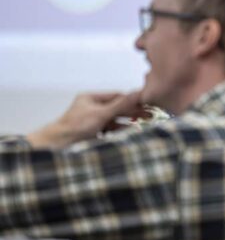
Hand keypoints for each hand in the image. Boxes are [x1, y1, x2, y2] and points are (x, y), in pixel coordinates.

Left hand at [27, 91, 141, 147]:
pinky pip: (110, 129)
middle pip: (117, 108)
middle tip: (150, 115)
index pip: (117, 96)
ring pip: (115, 119)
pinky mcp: (93, 132)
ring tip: (142, 124)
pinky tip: (129, 132)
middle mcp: (92, 108)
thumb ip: (121, 104)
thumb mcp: (102, 113)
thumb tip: (138, 93)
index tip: (147, 103)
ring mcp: (92, 121)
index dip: (132, 100)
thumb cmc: (76, 126)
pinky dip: (119, 130)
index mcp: (91, 98)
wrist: (59, 145)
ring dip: (127, 122)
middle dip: (133, 111)